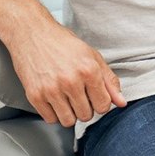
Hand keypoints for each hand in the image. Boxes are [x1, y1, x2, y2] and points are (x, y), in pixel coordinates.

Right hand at [6, 15, 126, 127]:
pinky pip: (50, 119)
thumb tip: (121, 102)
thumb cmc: (62, 43)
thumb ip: (109, 80)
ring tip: (66, 96)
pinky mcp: (35, 96)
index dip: (100, 101)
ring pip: (68, 121)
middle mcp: (71, 81)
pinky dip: (53, 112)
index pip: (103, 105)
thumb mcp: (92, 56)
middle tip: (78, 92)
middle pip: (86, 115)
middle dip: (85, 107)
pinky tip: (54, 96)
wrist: (33, 34)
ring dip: (69, 112)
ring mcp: (52, 90)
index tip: (94, 94)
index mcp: (88, 69)